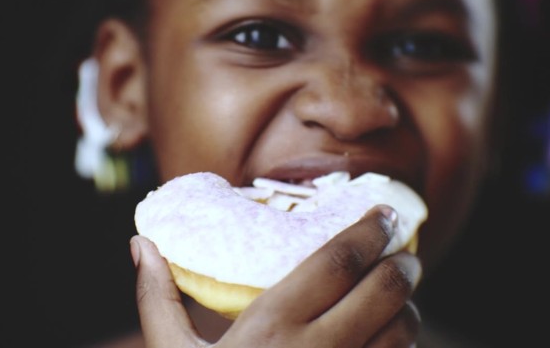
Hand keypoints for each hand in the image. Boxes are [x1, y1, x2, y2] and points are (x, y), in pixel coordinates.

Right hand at [130, 205, 421, 347]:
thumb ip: (157, 298)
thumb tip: (141, 243)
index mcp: (270, 328)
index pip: (335, 263)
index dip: (367, 232)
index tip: (383, 213)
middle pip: (381, 294)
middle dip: (402, 266)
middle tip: (405, 250)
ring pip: (400, 336)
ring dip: (409, 308)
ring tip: (402, 293)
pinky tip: (393, 339)